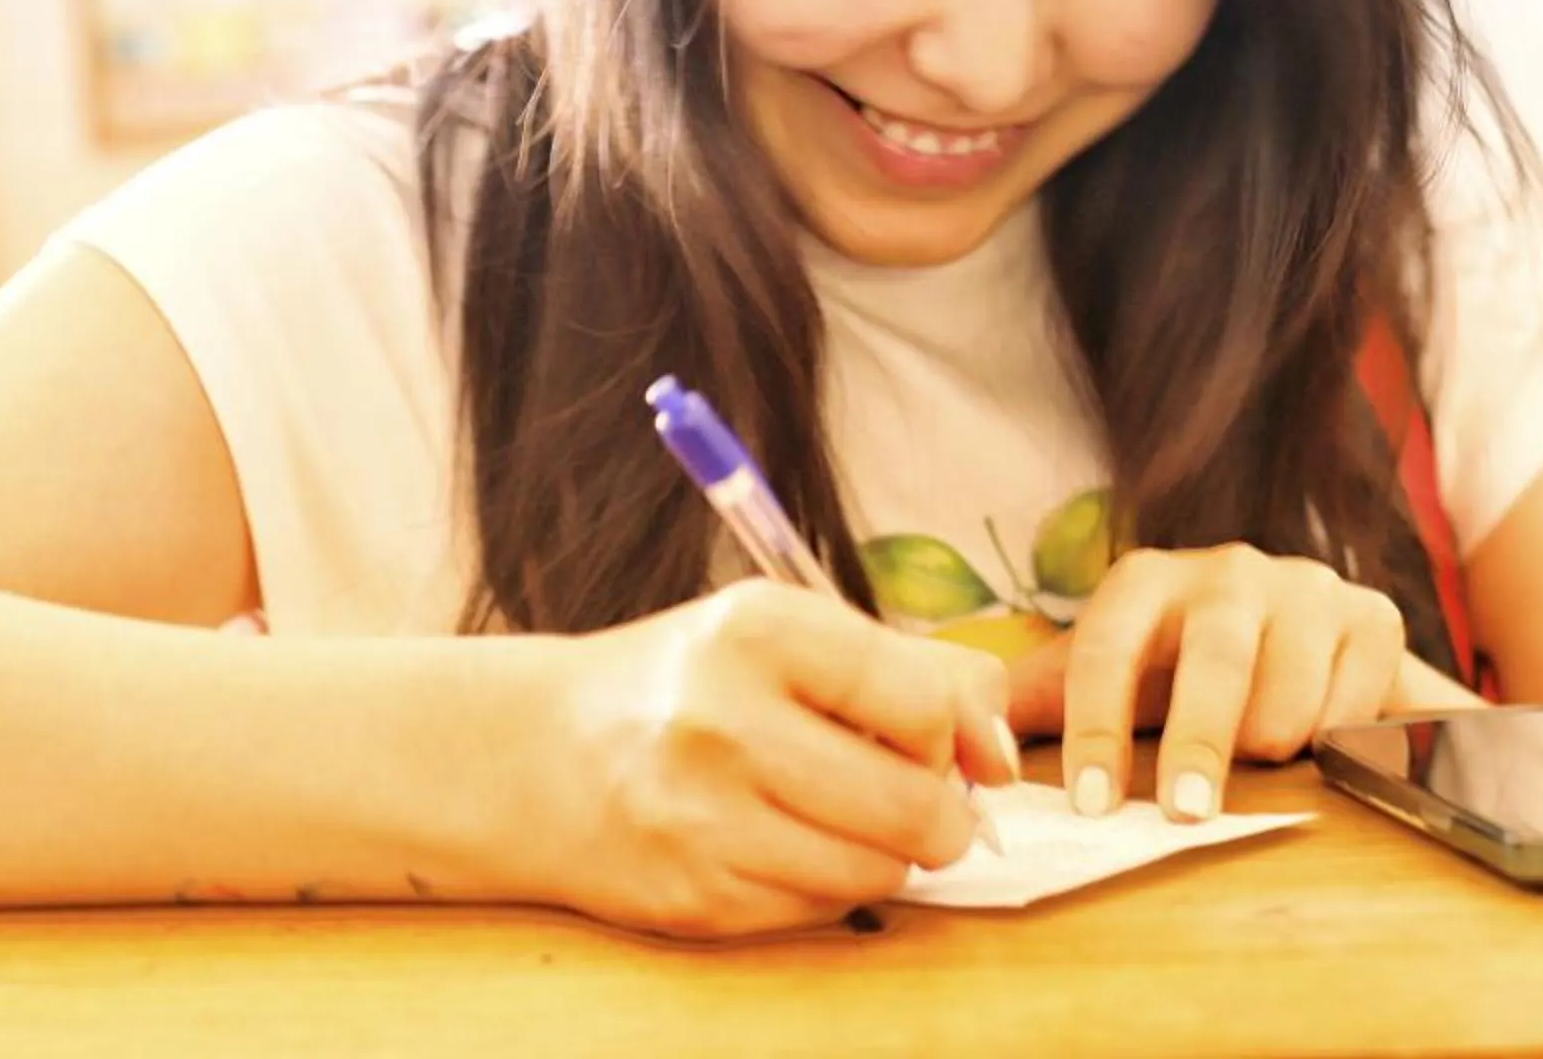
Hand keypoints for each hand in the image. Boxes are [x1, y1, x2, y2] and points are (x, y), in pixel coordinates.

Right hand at [523, 580, 1019, 939]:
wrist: (540, 754)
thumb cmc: (689, 682)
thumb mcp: (787, 632)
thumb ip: (911, 670)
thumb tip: (1002, 752)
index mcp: (757, 631)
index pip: (925, 703)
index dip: (960, 734)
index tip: (949, 743)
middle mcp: (724, 724)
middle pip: (915, 804)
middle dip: (943, 813)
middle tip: (918, 796)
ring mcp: (704, 821)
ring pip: (878, 871)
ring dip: (889, 853)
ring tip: (848, 815)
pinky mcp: (695, 900)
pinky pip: (822, 911)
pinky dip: (829, 884)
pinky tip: (788, 843)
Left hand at [1009, 544, 1408, 823]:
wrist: (1305, 638)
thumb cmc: (1181, 666)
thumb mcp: (1112, 674)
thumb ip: (1039, 700)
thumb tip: (965, 740)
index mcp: (1147, 582)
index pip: (1107, 648)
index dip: (1095, 728)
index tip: (1091, 804)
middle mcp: (1228, 570)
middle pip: (1214, 660)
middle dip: (1199, 743)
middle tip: (1187, 814)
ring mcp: (1307, 588)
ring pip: (1290, 693)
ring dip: (1272, 746)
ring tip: (1261, 756)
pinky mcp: (1375, 618)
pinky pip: (1355, 705)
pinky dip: (1334, 743)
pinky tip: (1321, 742)